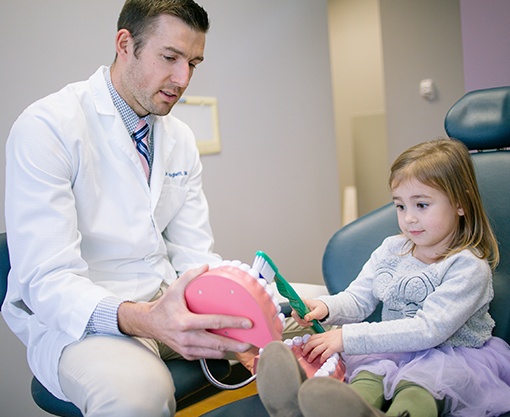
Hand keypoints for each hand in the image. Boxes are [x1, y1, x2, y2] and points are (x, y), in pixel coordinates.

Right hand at [118, 264, 252, 359]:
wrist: (150, 324)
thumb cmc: (164, 306)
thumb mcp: (175, 288)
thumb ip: (190, 276)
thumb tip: (206, 266)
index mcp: (185, 322)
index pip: (214, 323)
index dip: (233, 323)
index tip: (247, 323)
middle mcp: (187, 338)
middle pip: (217, 343)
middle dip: (236, 344)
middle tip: (252, 341)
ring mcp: (187, 348)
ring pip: (214, 353)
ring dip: (230, 350)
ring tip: (244, 346)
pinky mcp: (188, 354)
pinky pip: (207, 356)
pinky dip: (219, 352)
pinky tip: (228, 347)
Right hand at [291, 298, 328, 325]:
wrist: (324, 310)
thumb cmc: (321, 308)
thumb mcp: (318, 311)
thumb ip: (312, 315)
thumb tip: (305, 318)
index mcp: (302, 301)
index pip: (294, 305)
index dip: (295, 312)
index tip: (301, 317)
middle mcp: (299, 305)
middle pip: (294, 314)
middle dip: (301, 320)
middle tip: (308, 322)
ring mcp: (299, 310)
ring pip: (296, 318)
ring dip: (303, 323)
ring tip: (310, 322)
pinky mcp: (301, 315)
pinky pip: (299, 320)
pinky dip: (304, 324)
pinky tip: (309, 323)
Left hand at [301, 328, 343, 363]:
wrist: (348, 335)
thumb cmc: (341, 335)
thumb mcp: (330, 334)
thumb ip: (324, 337)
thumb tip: (320, 341)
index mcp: (323, 335)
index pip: (311, 338)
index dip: (306, 342)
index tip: (303, 346)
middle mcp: (324, 339)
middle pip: (311, 343)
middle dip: (306, 349)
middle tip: (303, 354)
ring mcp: (328, 343)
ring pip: (316, 349)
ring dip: (311, 355)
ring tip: (310, 360)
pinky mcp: (332, 348)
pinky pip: (324, 354)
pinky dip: (321, 358)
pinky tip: (320, 361)